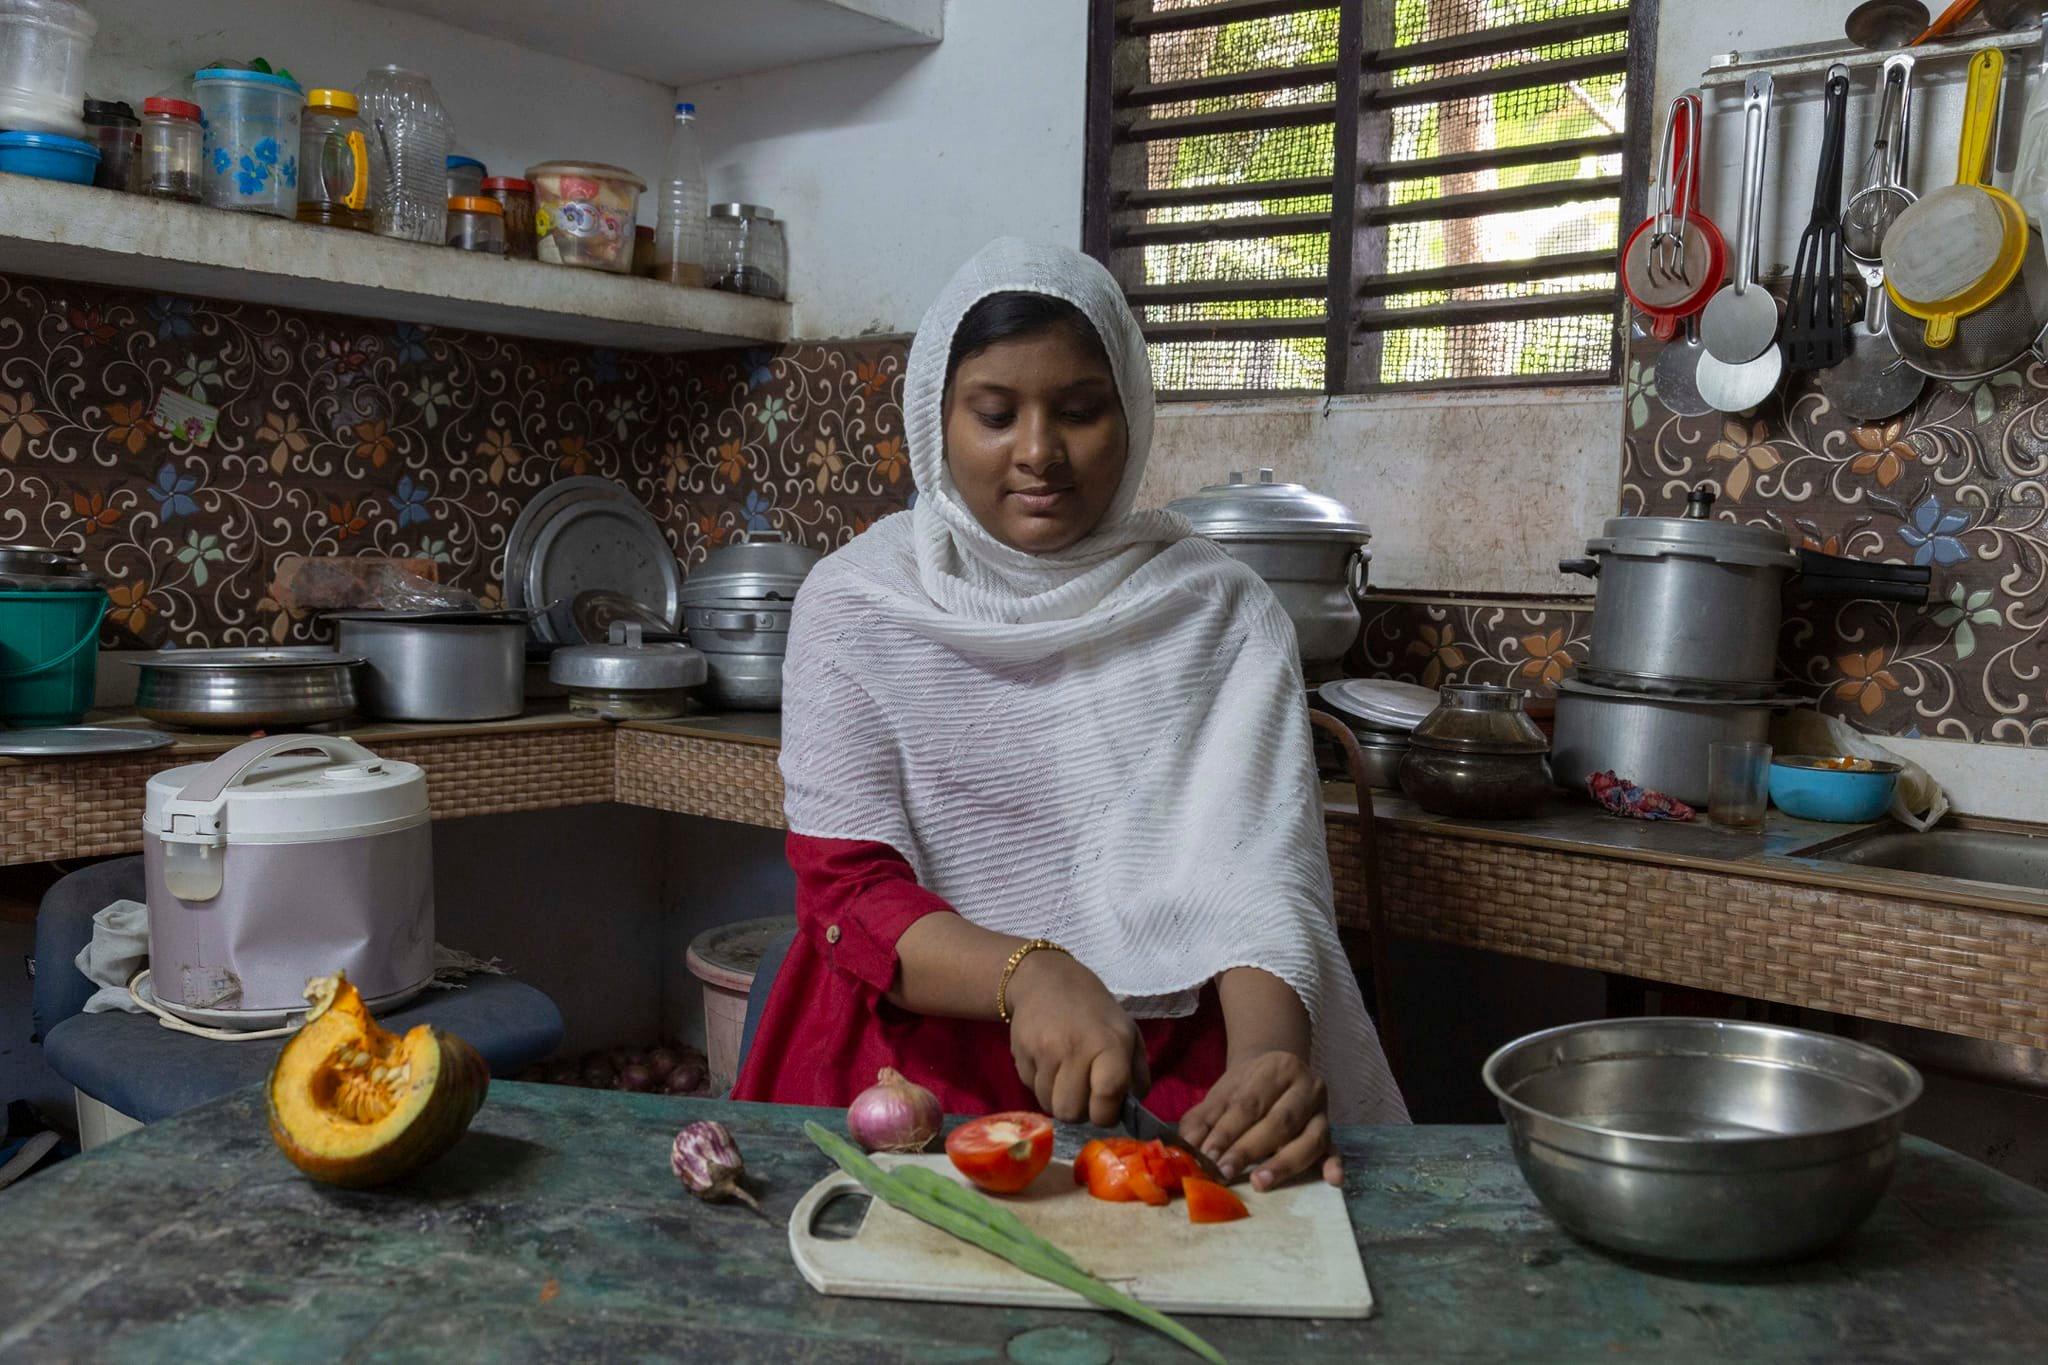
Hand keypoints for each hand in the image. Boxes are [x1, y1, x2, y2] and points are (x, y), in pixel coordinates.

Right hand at [1006, 949, 1147, 1126]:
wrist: (1045, 980)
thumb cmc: (1095, 1011)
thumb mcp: (1128, 1033)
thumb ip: (1137, 1074)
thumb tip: (1131, 1110)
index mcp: (1110, 1043)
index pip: (1107, 1096)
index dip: (1106, 1115)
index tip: (1105, 1109)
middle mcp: (1075, 1048)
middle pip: (1071, 1112)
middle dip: (1079, 1111)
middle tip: (1083, 1095)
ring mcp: (1044, 1050)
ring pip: (1048, 1105)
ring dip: (1058, 1099)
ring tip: (1066, 1076)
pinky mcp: (1020, 1052)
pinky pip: (1030, 1088)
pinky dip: (1041, 1084)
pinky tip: (1048, 1063)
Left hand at [1179, 1050, 1338, 1190]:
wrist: (1276, 1073)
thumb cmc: (1246, 1089)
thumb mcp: (1221, 1095)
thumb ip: (1201, 1120)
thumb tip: (1186, 1149)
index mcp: (1277, 1069)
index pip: (1249, 1104)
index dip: (1227, 1132)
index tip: (1207, 1157)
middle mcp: (1306, 1086)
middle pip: (1280, 1122)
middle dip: (1249, 1150)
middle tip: (1226, 1173)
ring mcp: (1323, 1111)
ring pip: (1309, 1139)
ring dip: (1283, 1163)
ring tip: (1260, 1182)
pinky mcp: (1333, 1132)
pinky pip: (1335, 1150)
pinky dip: (1334, 1165)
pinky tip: (1332, 1180)